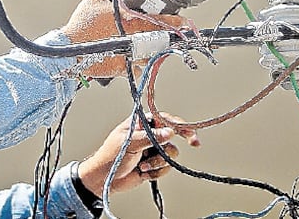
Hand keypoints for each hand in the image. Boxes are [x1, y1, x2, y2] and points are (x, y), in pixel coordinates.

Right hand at [61, 0, 185, 77]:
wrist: (69, 50)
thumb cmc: (81, 26)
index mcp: (131, 21)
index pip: (161, 20)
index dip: (177, 22)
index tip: (187, 23)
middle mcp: (134, 39)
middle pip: (160, 40)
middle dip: (166, 38)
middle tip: (170, 36)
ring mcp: (130, 56)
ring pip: (150, 56)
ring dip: (151, 51)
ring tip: (146, 46)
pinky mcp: (122, 69)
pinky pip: (136, 68)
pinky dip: (137, 64)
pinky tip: (132, 59)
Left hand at [76, 113, 200, 197]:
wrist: (104, 179)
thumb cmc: (110, 156)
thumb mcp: (129, 143)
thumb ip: (151, 137)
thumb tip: (169, 132)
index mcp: (141, 124)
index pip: (164, 119)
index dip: (178, 123)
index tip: (189, 130)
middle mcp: (149, 135)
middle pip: (172, 134)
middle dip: (181, 140)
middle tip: (194, 142)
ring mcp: (151, 150)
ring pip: (170, 153)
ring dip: (157, 161)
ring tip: (143, 165)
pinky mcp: (153, 164)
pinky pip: (165, 167)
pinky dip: (156, 171)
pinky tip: (143, 171)